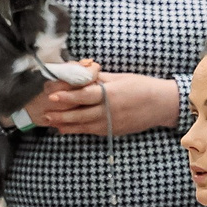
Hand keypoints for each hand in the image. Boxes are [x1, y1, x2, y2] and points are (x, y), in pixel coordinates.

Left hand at [26, 64, 180, 135]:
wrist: (161, 104)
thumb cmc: (141, 86)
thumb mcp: (120, 78)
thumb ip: (99, 79)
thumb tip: (80, 75)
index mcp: (110, 93)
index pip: (84, 95)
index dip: (67, 96)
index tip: (52, 95)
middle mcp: (109, 110)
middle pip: (80, 113)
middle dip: (61, 114)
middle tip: (45, 113)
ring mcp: (111, 123)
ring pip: (83, 125)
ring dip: (66, 124)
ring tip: (51, 122)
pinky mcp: (113, 131)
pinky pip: (92, 131)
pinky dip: (78, 131)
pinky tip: (66, 129)